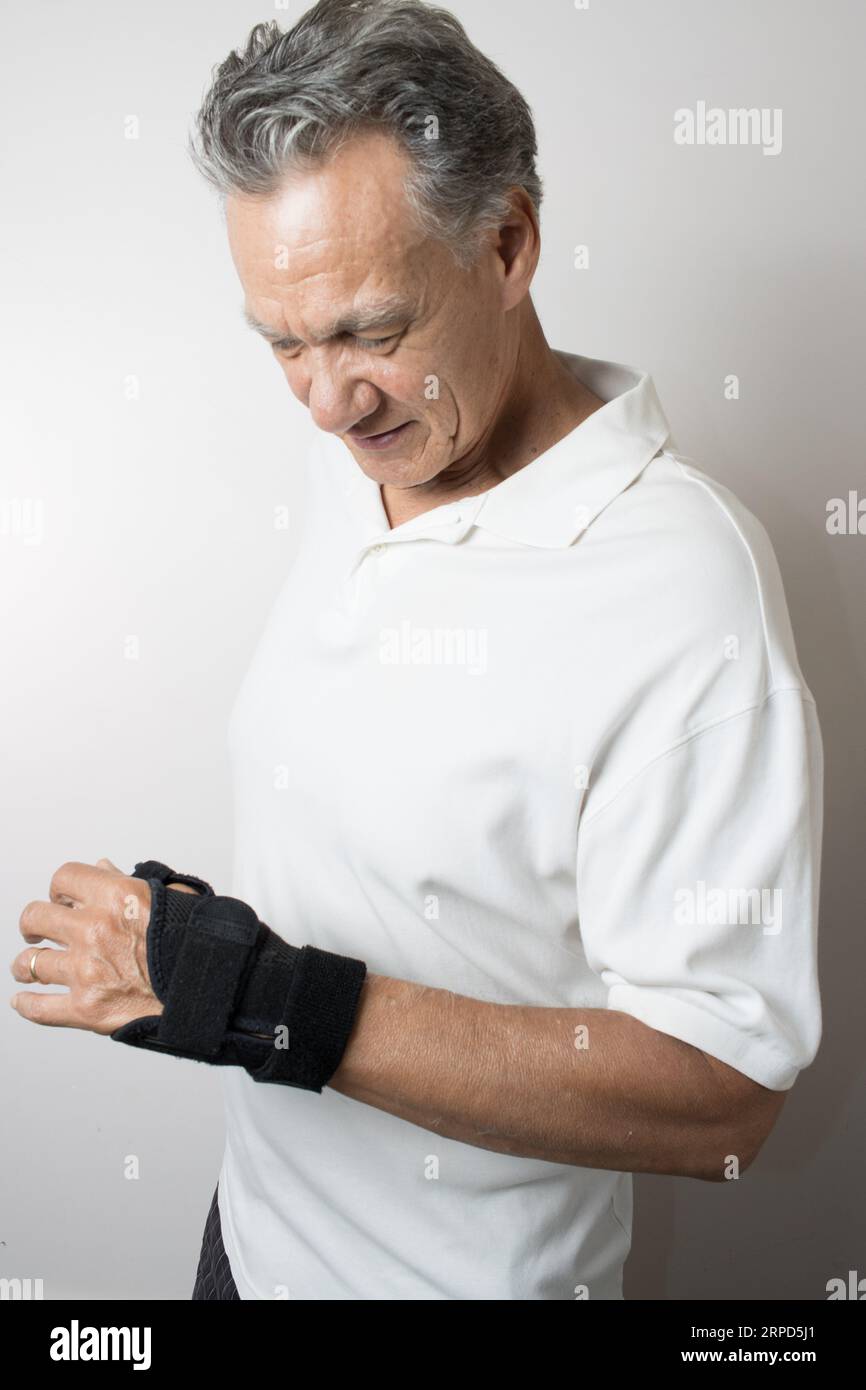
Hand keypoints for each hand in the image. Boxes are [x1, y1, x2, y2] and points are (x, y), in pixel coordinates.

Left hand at [9, 857, 199, 1034]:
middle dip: (34, 924)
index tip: (61, 897)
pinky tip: (24, 999)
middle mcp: (95, 929)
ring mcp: (86, 971)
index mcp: (116, 896)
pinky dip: (27, 1004)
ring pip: (29, 963)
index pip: (63, 877)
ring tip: (29, 966)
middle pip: (35, 917)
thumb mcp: (170, 898)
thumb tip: (102, 867)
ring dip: (27, 965)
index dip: (60, 888)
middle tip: (37, 931)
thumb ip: (129, 881)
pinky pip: (38, 1008)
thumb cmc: (197, 943)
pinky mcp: (86, 1009)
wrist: (212, 988)